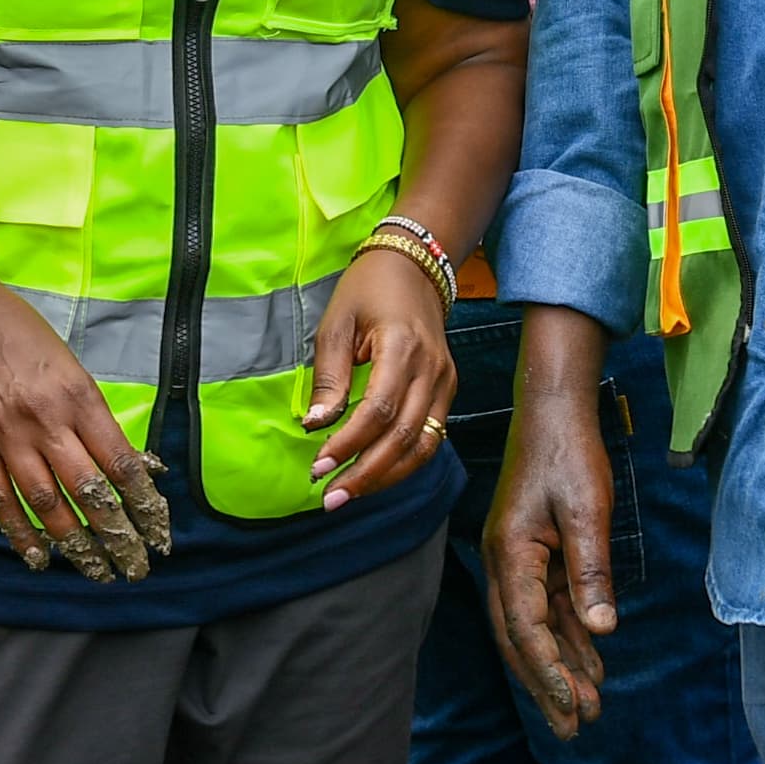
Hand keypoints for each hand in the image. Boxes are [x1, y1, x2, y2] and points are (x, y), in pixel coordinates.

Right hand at [0, 277, 170, 579]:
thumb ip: (93, 416)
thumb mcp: (71, 366)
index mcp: (78, 395)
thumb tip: (127, 463)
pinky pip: (0, 499)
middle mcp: (46, 420)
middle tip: (134, 567)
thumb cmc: (20, 333)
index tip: (158, 531)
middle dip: (116, 535)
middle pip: (88, 490)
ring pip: (47, 504)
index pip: (119, 461)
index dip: (143, 502)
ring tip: (96, 571)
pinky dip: (20, 533)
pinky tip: (39, 557)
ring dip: (75, 544)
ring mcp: (6, 435)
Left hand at [304, 244, 456, 508]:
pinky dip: (405, 462)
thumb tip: (316, 424)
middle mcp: (431, 369)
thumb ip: (330, 376)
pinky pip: (431, 436)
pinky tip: (377, 475)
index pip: (378, 410)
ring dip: (386, 476)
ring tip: (350, 493)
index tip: (319, 465)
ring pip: (423, 445)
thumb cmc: (369, 289)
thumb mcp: (337, 323)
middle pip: (403, 436)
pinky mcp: (448, 390)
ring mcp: (446, 381)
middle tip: (331, 496)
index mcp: (401, 347)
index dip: (349, 443)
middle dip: (366, 473)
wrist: (414, 266)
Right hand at [482, 311, 616, 739]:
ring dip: (561, 665)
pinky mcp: (535, 552)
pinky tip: (591, 658)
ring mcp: (518, 559)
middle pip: (522, 639)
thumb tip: (601, 630)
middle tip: (575, 729)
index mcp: (510, 555)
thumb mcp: (585, 511)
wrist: (555, 408)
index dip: (550, 673)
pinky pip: (549, 606)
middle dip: (548, 685)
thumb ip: (590, 572)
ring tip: (589, 706)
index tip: (573, 709)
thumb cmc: (568, 453)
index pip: (527, 630)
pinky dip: (568, 635)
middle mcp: (506, 563)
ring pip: (536, 627)